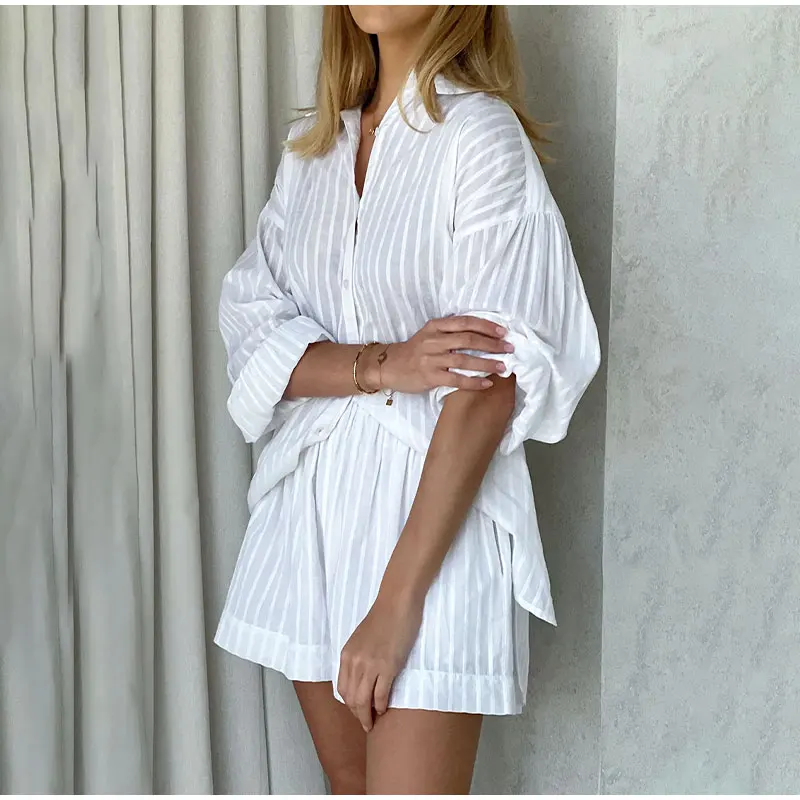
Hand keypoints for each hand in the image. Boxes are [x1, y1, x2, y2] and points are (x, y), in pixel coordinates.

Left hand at [337, 591, 423, 731]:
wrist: (397, 603)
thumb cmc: (383, 618)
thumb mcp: (361, 639)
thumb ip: (358, 657)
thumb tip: (360, 678)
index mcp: (347, 655)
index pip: (342, 689)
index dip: (349, 705)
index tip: (357, 711)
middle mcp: (355, 662)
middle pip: (351, 699)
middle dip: (357, 714)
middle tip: (367, 722)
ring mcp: (371, 665)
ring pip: (363, 701)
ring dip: (367, 716)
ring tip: (373, 722)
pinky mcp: (388, 666)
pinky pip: (380, 695)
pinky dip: (381, 706)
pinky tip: (384, 709)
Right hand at [362, 316, 513, 393]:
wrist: (389, 366)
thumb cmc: (414, 351)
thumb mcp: (429, 334)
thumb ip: (450, 332)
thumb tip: (482, 334)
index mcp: (436, 326)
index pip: (466, 322)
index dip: (487, 326)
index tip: (504, 331)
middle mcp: (433, 340)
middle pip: (468, 339)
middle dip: (492, 344)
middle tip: (509, 348)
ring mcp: (431, 359)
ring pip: (464, 359)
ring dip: (487, 363)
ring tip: (503, 367)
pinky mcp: (429, 376)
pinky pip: (456, 379)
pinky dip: (473, 381)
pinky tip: (486, 384)